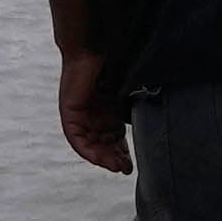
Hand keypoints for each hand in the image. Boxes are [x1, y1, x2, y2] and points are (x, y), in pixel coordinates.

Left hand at [55, 53, 134, 178]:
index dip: (122, 153)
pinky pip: (77, 139)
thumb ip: (130, 110)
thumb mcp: (123, 94)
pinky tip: (98, 157)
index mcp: (108, 114)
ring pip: (91, 146)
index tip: (130, 164)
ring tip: (116, 166)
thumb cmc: (108, 67)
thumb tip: (152, 122)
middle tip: (125, 168)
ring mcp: (81, 118)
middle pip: (103, 146)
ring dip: (103, 159)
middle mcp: (94, 118)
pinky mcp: (69, 115)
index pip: (114, 140)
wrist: (90, 51)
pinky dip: (87, 150)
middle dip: (114, 159)